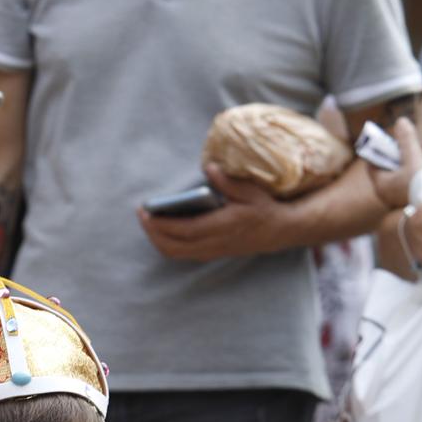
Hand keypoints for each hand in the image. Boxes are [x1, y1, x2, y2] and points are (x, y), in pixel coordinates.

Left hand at [137, 168, 289, 262]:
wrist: (280, 232)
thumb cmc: (264, 208)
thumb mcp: (251, 191)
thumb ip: (228, 181)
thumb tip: (209, 167)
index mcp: (222, 227)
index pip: (184, 230)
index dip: (162, 224)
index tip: (146, 212)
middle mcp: (214, 244)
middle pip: (173, 246)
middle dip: (153, 233)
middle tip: (141, 215)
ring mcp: (212, 251)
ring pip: (176, 253)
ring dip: (158, 240)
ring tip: (148, 222)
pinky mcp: (211, 254)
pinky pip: (183, 253)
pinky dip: (168, 244)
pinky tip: (163, 229)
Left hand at [365, 115, 421, 210]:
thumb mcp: (413, 155)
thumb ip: (406, 138)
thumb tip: (400, 121)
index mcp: (381, 184)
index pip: (373, 162)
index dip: (381, 148)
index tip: (392, 138)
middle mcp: (388, 192)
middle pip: (392, 164)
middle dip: (407, 149)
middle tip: (418, 141)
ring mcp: (401, 195)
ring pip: (407, 168)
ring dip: (419, 155)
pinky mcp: (414, 196)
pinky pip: (415, 177)